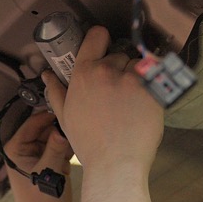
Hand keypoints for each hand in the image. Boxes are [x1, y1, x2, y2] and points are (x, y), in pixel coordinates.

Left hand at [4, 109, 73, 201]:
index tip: (65, 108)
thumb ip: (55, 148)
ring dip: (66, 137)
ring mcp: (39, 155)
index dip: (47, 116)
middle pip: (45, 128)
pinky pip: (61, 147)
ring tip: (80, 134)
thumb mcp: (47, 172)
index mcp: (16, 149)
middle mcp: (26, 149)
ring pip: (55, 137)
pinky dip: (70, 147)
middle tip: (77, 121)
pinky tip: (80, 146)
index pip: (32, 124)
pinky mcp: (52, 162)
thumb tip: (62, 127)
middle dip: (59, 126)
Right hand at [41, 27, 163, 172]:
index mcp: (83, 74)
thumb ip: (56, 91)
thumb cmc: (90, 144)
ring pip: (138, 66)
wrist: (115, 164)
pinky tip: (143, 106)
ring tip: (131, 103)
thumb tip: (47, 76)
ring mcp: (130, 79)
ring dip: (137, 78)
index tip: (105, 46)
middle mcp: (106, 71)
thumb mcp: (66, 117)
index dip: (101, 39)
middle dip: (120, 69)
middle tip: (118, 93)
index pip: (96, 36)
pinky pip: (155, 77)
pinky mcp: (152, 89)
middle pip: (119, 55)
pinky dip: (152, 87)